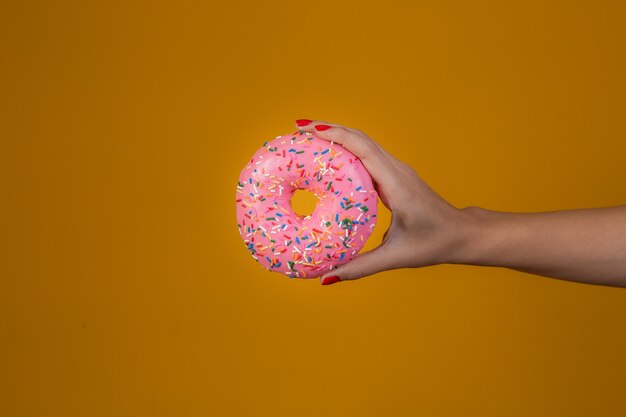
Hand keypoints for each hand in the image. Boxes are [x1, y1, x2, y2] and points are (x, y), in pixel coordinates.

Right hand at [294, 119, 470, 284]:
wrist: (461, 233)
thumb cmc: (434, 243)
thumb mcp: (396, 257)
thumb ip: (360, 267)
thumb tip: (327, 277)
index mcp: (396, 184)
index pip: (362, 149)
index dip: (335, 135)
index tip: (308, 129)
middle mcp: (396, 170)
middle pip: (359, 138)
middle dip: (328, 129)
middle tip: (297, 129)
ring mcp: (396, 170)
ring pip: (363, 142)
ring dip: (337, 135)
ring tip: (307, 137)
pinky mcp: (394, 175)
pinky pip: (367, 154)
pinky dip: (347, 148)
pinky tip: (330, 156)